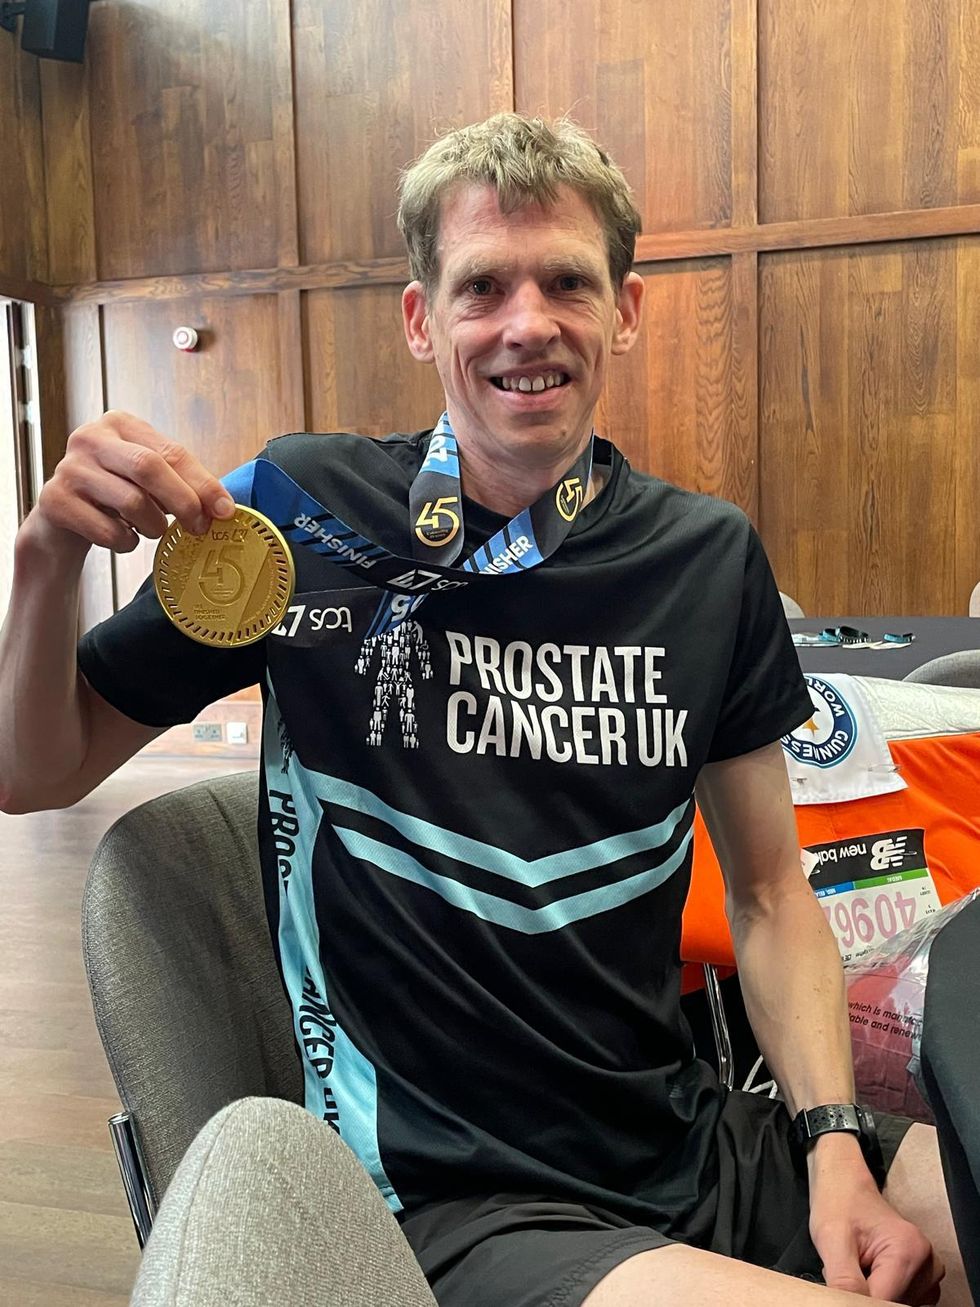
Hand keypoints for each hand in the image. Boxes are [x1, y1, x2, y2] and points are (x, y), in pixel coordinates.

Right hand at [32, 410, 235, 554]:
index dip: (203, 483)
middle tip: (198, 528)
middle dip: (183, 502)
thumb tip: (222, 508)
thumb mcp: (149, 481)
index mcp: (121, 424)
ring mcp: (69, 468)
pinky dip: (126, 542)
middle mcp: (91, 438)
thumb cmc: (115, 497)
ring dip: (153, 526)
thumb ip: (183, 485)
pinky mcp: (55, 501)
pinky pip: (108, 530)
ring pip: (131, 501)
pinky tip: (123, 537)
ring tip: (151, 530)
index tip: (225, 511)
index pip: (172, 451)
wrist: (62, 522)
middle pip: (149, 467)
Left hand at [810, 1174, 943, 1303]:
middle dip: (865, 1294)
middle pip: (893, 1304)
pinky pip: (902, 1300)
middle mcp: (928, 1262)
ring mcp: (929, 1271)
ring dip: (873, 1292)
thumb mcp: (832, 1241)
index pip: (884, 1302)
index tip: (841, 1284)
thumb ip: (846, 1283)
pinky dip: (882, 1292)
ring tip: (857, 1264)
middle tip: (848, 1266)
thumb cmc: (838, 1204)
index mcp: (910, 1250)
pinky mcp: (923, 1277)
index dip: (857, 1300)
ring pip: (898, 1304)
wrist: (845, 1186)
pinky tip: (868, 1271)